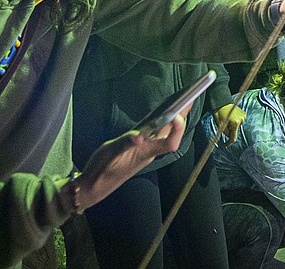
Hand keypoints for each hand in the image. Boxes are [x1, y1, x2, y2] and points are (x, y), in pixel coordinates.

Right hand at [68, 106, 188, 211]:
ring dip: (173, 119)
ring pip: (165, 134)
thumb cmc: (102, 171)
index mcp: (145, 153)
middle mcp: (149, 152)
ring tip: (180, 103)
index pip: (170, 143)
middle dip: (182, 115)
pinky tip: (161, 117)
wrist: (94, 187)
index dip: (178, 128)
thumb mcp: (110, 155)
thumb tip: (138, 137)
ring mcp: (146, 152)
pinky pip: (156, 136)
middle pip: (171, 134)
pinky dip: (161, 125)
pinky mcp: (140, 152)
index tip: (177, 111)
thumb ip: (124, 145)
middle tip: (190, 97)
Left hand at [213, 103, 245, 143]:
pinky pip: (239, 121)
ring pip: (236, 126)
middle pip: (235, 131)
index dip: (228, 143)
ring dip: (232, 125)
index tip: (224, 145)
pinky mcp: (244, 114)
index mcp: (235, 123)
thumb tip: (228, 137)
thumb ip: (225, 132)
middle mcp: (241, 120)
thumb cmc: (219, 113)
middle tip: (224, 125)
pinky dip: (235, 121)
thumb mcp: (220, 125)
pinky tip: (232, 116)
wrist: (222, 102)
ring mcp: (243, 116)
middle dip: (229, 131)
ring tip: (227, 119)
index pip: (233, 138)